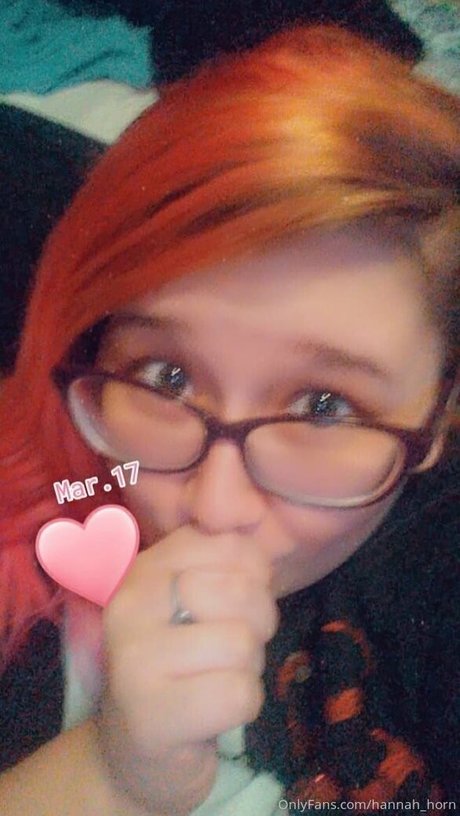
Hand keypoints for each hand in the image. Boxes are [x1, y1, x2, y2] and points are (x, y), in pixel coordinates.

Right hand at [94, 526, 278, 815]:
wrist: (137, 751)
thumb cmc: (185, 664)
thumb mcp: (203, 597)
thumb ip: (229, 554)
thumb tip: (250, 511)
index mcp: (146, 566)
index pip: (231, 545)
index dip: (255, 577)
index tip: (229, 606)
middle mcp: (130, 602)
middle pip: (242, 591)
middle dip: (257, 624)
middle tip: (228, 649)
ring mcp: (134, 658)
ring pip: (242, 644)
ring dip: (247, 669)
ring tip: (215, 679)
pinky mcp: (150, 715)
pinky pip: (238, 694)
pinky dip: (243, 707)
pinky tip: (212, 712)